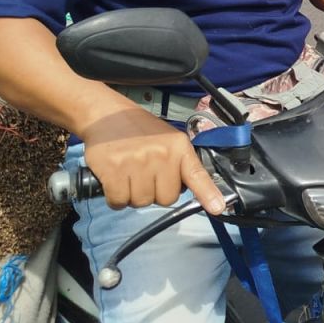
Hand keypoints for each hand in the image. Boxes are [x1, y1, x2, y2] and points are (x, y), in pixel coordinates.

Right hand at [79, 104, 225, 213]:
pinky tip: (115, 180)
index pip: (197, 174)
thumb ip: (180, 163)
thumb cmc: (140, 131)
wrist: (106, 115)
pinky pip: (119, 201)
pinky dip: (116, 197)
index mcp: (179, 146)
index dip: (208, 193)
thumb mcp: (168, 140)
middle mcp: (161, 154)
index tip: (217, 207)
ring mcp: (137, 162)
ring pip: (142, 202)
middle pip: (166, 199)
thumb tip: (189, 191)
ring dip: (133, 195)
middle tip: (145, 175)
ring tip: (129, 174)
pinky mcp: (114, 169)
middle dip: (155, 193)